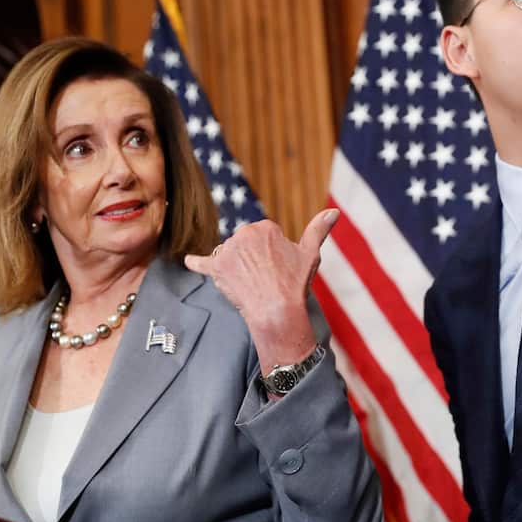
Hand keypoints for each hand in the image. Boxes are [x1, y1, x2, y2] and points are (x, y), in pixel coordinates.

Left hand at [185, 208, 338, 367]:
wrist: (277, 310)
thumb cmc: (295, 283)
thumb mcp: (310, 253)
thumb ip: (319, 228)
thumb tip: (334, 211)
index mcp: (264, 227)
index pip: (263, 238)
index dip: (272, 256)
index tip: (278, 270)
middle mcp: (243, 234)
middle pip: (244, 245)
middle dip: (252, 260)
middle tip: (265, 280)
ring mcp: (227, 251)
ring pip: (229, 256)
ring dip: (236, 267)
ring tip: (251, 285)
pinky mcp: (215, 269)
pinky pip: (201, 263)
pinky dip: (194, 263)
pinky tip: (187, 261)